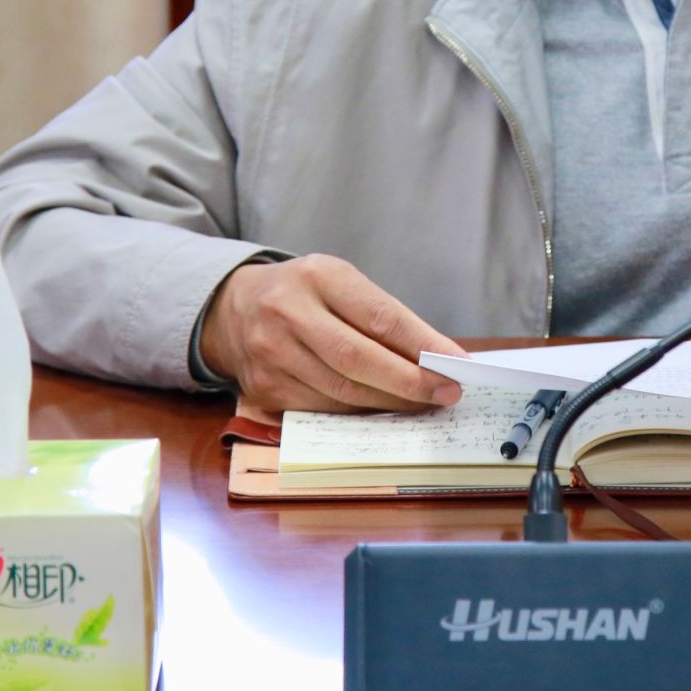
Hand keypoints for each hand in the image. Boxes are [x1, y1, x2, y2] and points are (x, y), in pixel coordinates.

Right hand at [199, 255, 470, 412]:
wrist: (233, 309)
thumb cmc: (303, 293)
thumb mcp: (339, 282)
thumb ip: (381, 314)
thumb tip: (435, 356)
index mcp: (318, 276)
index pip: (380, 316)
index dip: (422, 345)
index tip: (457, 363)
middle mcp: (289, 314)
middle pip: (358, 359)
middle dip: (409, 382)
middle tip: (447, 393)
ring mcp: (272, 355)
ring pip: (342, 392)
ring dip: (390, 403)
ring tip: (423, 403)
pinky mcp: (265, 390)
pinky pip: (323, 409)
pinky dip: (359, 413)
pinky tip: (383, 410)